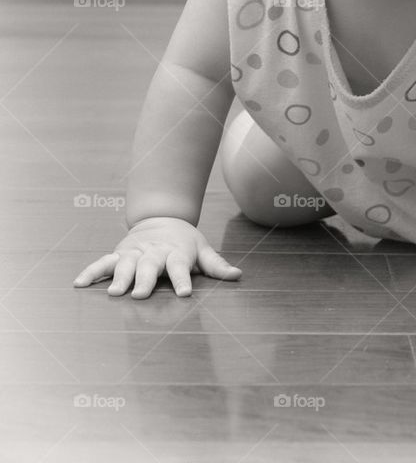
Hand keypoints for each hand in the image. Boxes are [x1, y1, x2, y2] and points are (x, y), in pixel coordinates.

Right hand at [72, 216, 240, 298]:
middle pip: (150, 266)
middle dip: (145, 280)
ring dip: (119, 277)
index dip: (183, 279)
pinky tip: (79, 284)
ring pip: (126, 264)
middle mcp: (154, 253)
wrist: (162, 218)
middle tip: (140, 295)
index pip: (181, 267)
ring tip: (113, 293)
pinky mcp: (118, 254)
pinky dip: (91, 272)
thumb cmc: (185, 241)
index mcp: (176, 253)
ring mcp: (134, 253)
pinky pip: (102, 263)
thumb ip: (217, 265)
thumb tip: (239, 275)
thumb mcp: (203, 249)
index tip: (184, 293)